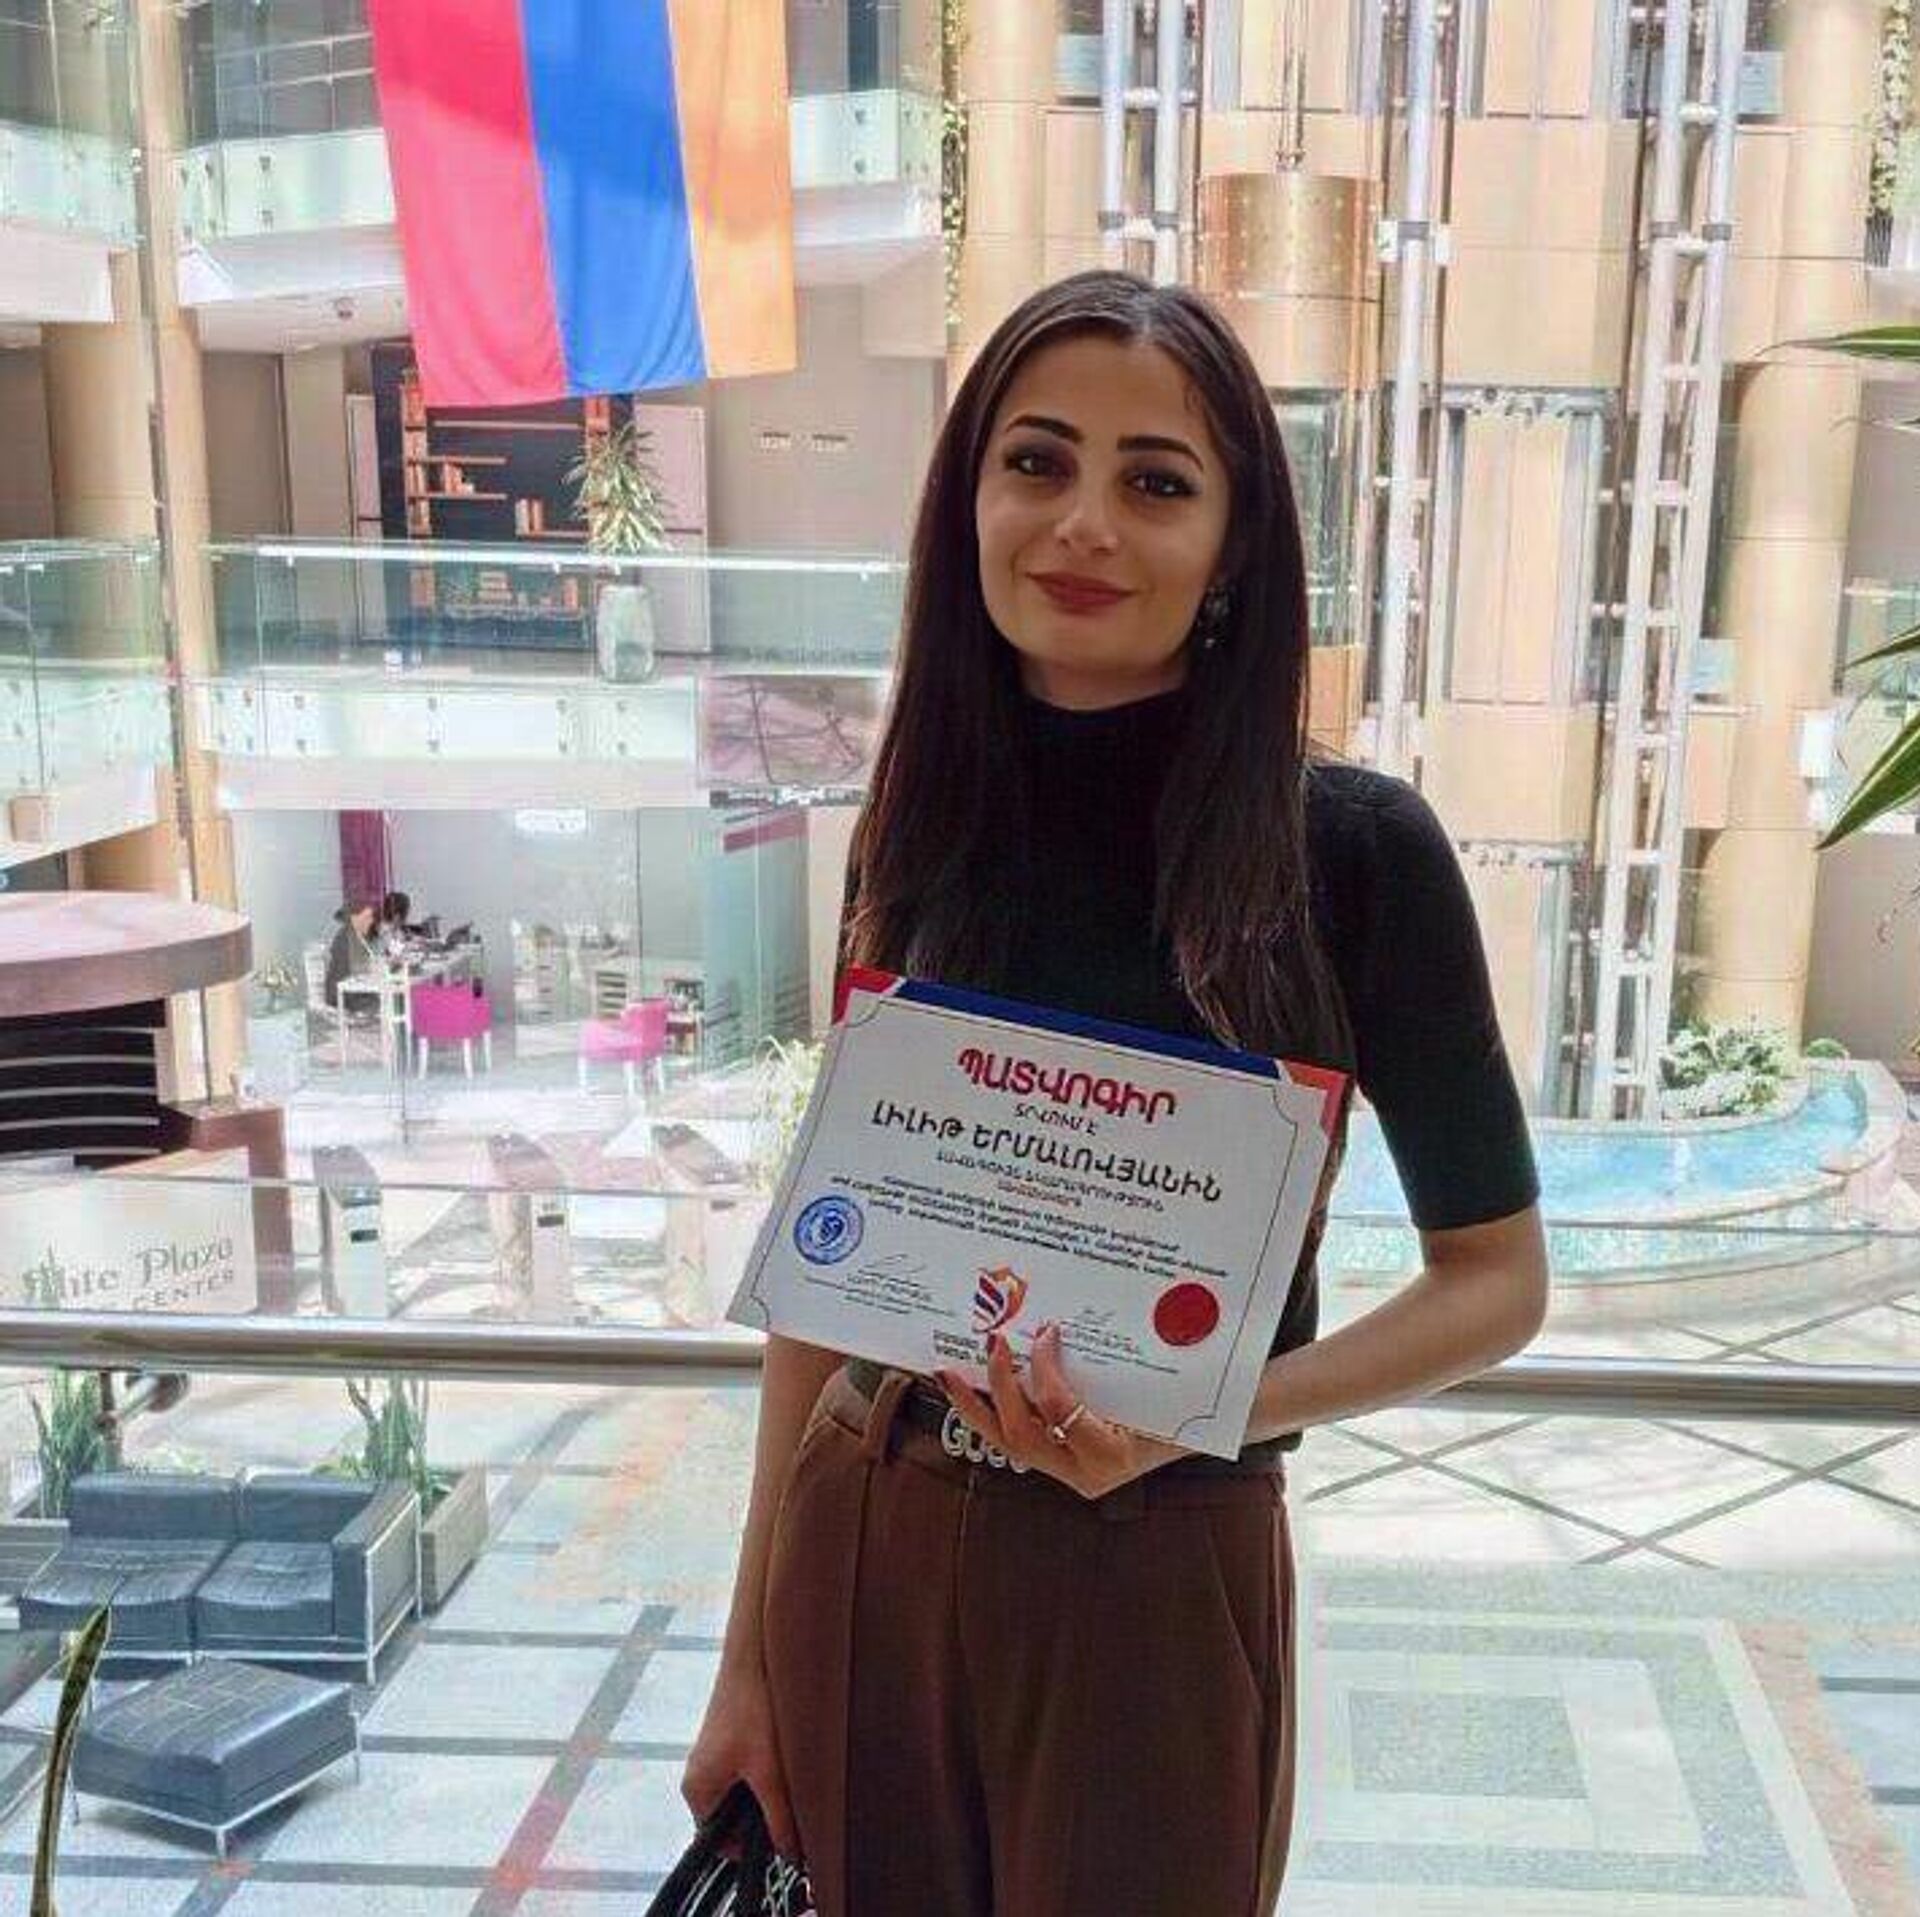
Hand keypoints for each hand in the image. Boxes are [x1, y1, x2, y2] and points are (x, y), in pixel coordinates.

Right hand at [682, 1651, 799, 1857]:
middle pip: (734, 1819)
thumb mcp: (770, 1773)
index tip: (783, 1845)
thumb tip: (792, 1856)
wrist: (754, 1652)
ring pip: (746, 1794)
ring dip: (769, 1792)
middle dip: (763, 1818)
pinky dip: (769, 1771)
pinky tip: (787, 1754)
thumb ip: (780, 1819)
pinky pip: (750, 1771)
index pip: (721, 1843)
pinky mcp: (730, 1738)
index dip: (752, 1850)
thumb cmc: (753, 1709)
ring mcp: (714, 1756)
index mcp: (697, 1791)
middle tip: (792, 1809)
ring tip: (790, 1775)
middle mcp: (700, 1775)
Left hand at [937, 1322, 1189, 1499]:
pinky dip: (995, 1411)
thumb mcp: (1154, 1384)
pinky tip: (976, 1387)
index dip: (1045, 1368)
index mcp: (1110, 1455)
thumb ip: (1112, 1365)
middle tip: (989, 1344)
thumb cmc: (1183, 1402)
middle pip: (1021, 1435)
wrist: (1200, 1429)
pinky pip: (1021, 1436)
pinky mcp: (1061, 1461)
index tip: (1044, 1330)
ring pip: (1010, 1443)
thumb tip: (1059, 1324)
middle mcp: (1085, 1473)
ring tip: (949, 1374)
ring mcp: (1069, 1471)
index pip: (1061, 1409)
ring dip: (978, 1406)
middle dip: (998, 1388)